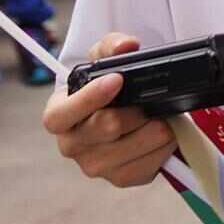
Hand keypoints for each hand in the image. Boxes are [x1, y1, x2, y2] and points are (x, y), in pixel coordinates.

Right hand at [44, 32, 177, 186]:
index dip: (89, 98)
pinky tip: (165, 133)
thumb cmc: (106, 89)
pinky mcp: (121, 178)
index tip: (117, 80)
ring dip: (156, 127)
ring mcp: (95, 166)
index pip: (59, 116)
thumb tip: (126, 44)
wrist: (121, 113)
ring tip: (162, 114)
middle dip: (135, 110)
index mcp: (58, 116)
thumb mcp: (104, 60)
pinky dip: (164, 147)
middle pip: (106, 128)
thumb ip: (111, 46)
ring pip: (133, 146)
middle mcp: (71, 145)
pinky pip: (147, 165)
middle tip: (150, 99)